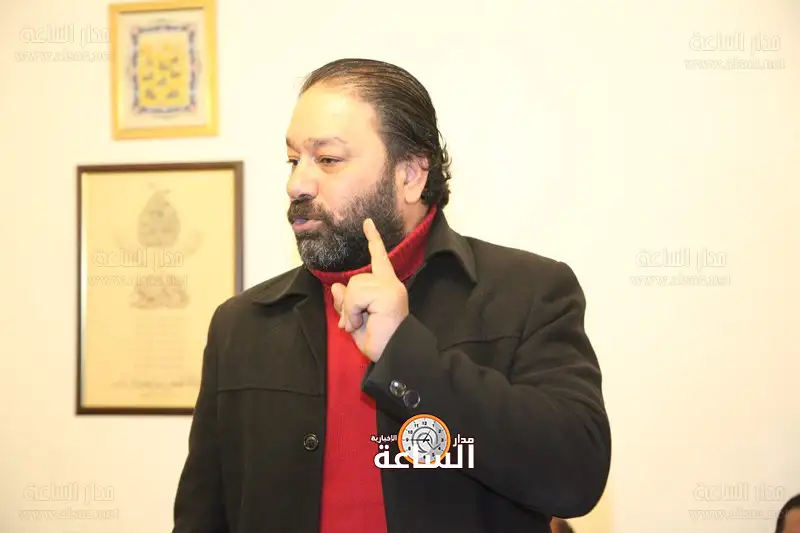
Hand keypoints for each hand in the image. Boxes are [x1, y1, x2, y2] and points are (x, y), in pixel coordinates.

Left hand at [331, 219, 408, 361]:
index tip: (367, 223)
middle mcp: (392, 283)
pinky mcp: (388, 293)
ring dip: (350, 309)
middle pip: (356, 280)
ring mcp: (391, 287)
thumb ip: (346, 303)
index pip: (379, 259)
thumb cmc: (378, 342)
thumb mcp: (355, 320)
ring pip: (354, 286)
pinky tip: (359, 323)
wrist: (394, 356)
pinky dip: (351, 311)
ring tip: (358, 324)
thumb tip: (337, 287)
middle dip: (348, 303)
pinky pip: (356, 295)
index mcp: (387, 287)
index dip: (373, 240)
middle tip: (352, 324)